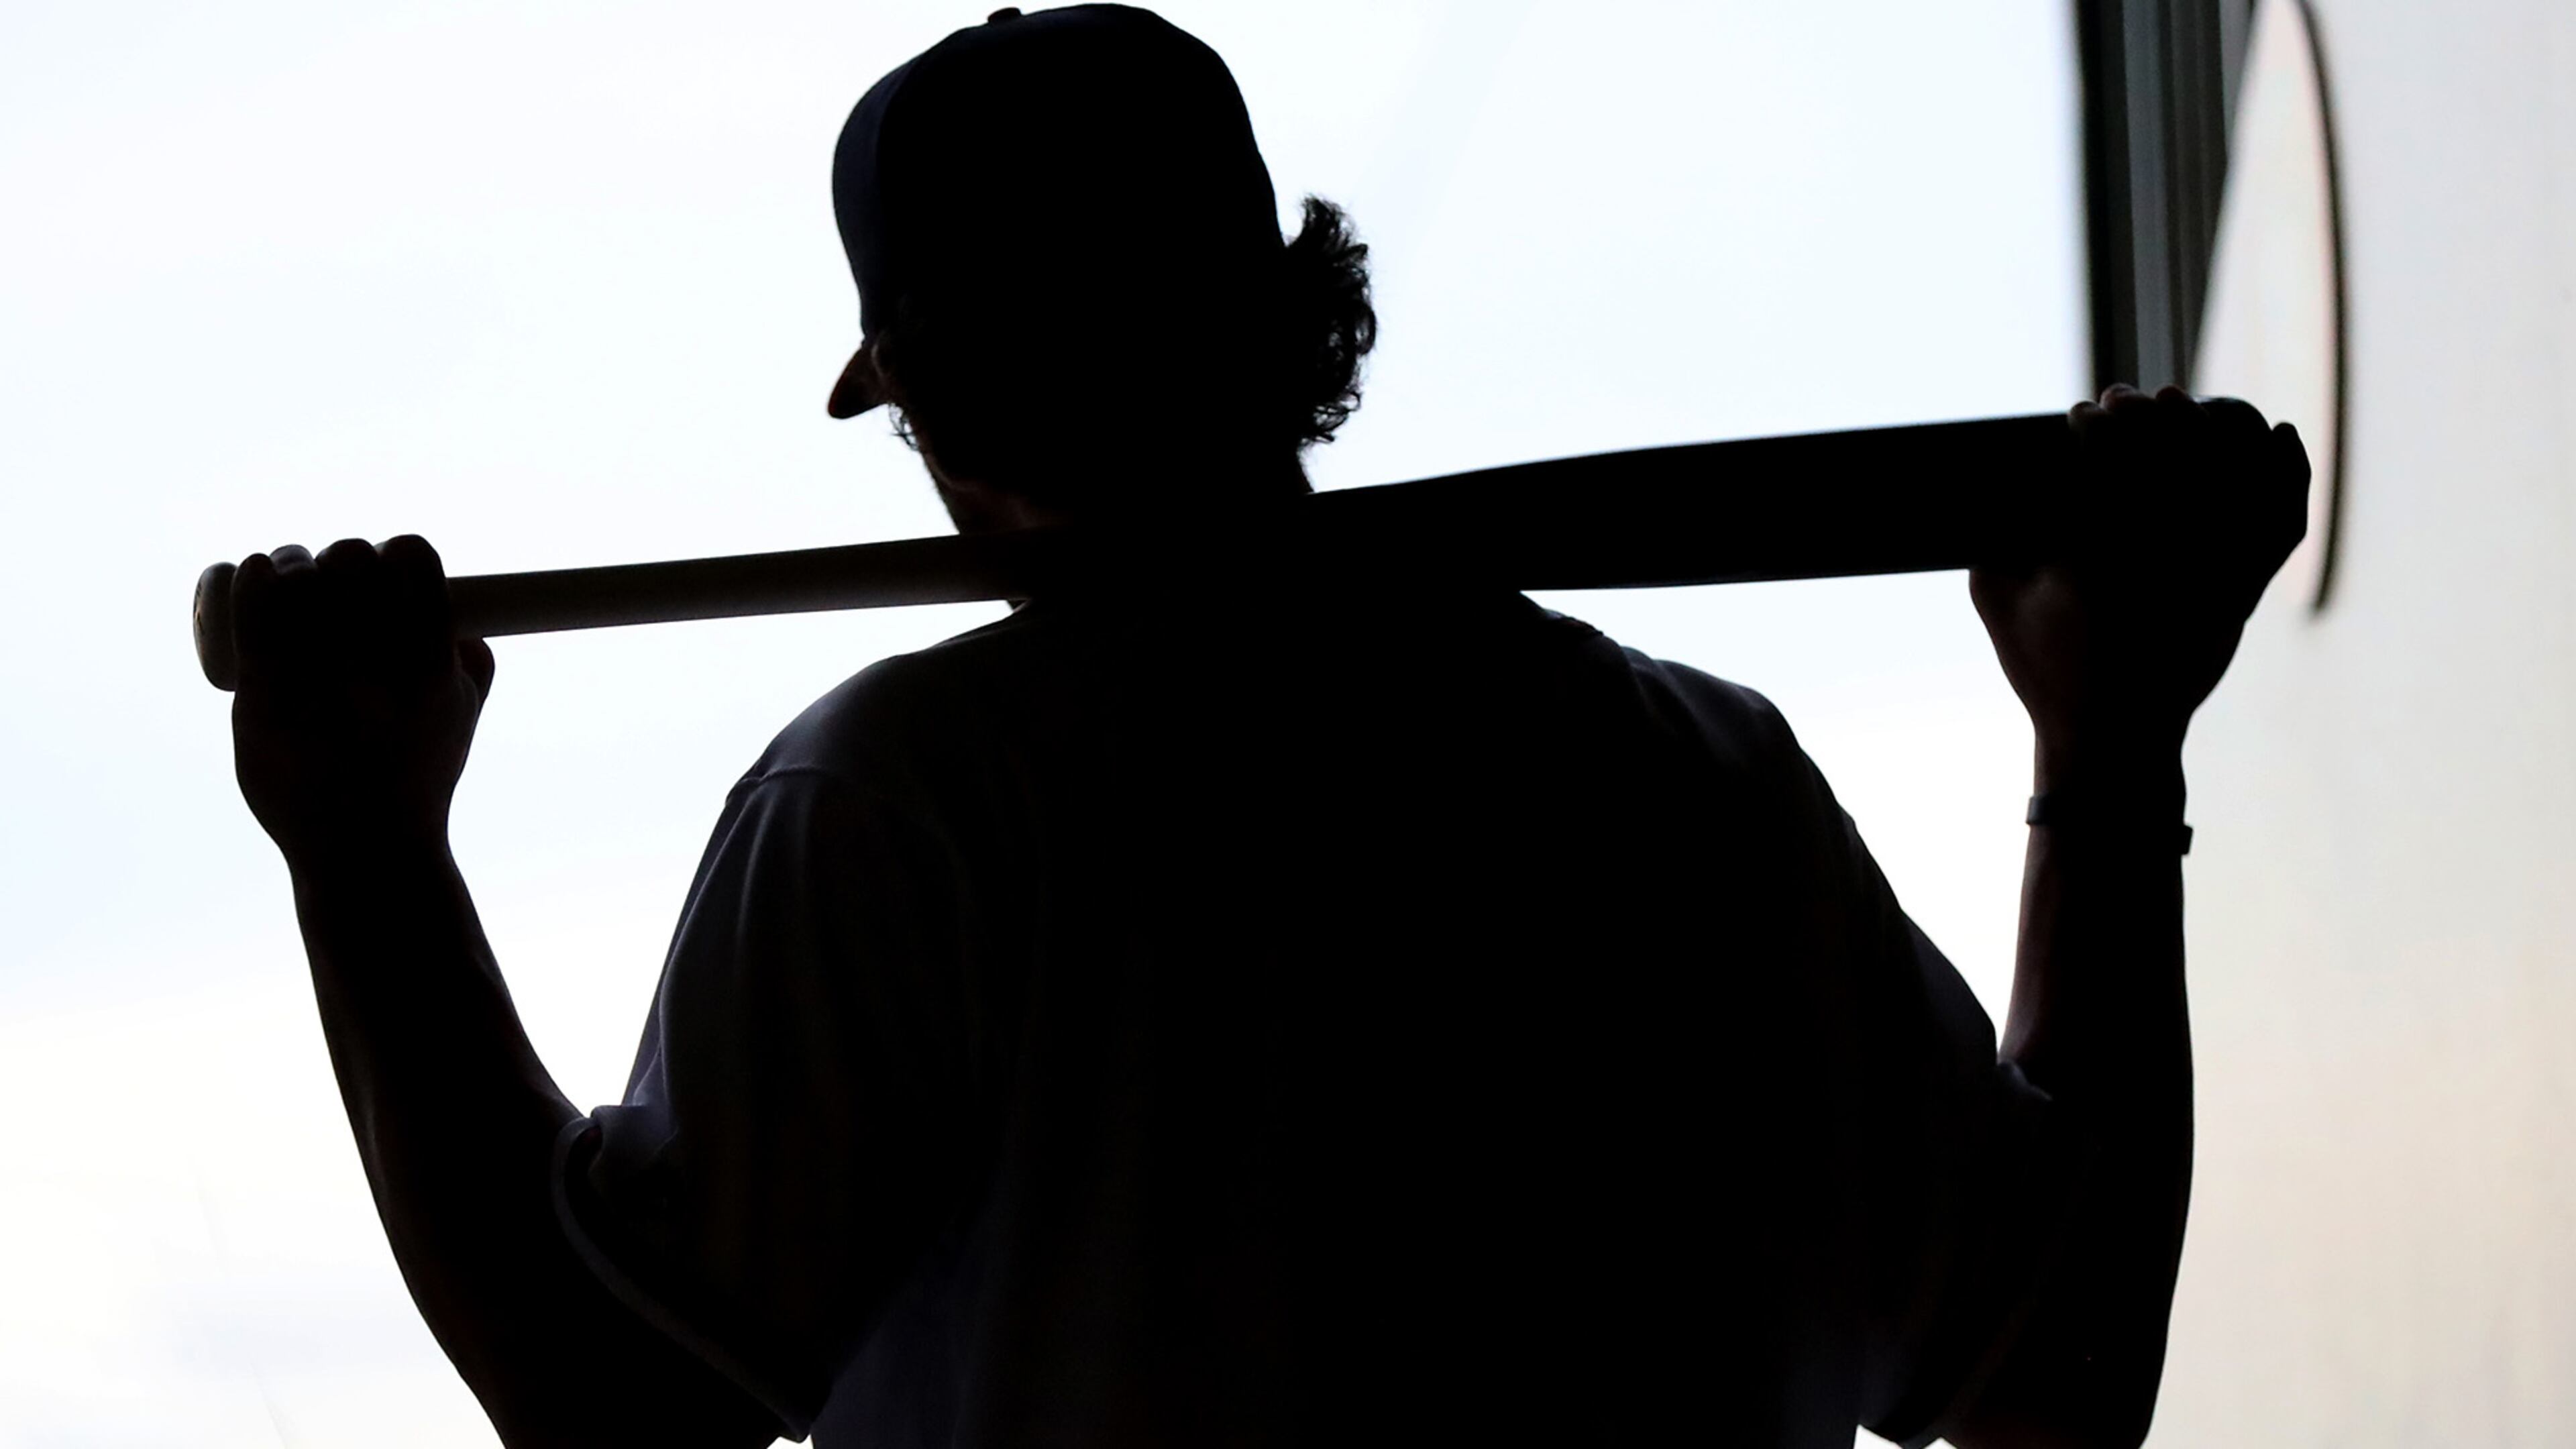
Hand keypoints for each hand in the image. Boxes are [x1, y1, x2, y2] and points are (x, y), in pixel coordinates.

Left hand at [230, 535, 494, 870]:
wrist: (363, 852)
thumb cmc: (414, 782)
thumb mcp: (461, 719)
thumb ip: (470, 663)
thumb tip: (463, 617)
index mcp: (432, 668)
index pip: (412, 559)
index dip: (396, 551)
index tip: (385, 570)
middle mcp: (380, 670)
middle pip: (350, 560)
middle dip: (338, 558)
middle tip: (327, 580)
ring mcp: (319, 685)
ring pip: (297, 578)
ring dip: (290, 564)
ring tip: (288, 581)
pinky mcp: (266, 700)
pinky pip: (252, 613)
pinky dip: (248, 580)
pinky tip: (250, 574)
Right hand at [1970, 386, 2309, 773]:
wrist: (2114, 741)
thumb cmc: (2048, 672)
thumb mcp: (1996, 599)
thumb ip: (1995, 533)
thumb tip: (2004, 476)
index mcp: (2100, 558)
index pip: (2112, 459)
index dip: (2099, 423)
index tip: (2082, 414)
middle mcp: (2167, 560)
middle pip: (2178, 452)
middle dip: (2151, 411)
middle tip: (2127, 400)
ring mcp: (2216, 577)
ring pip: (2237, 475)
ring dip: (2215, 424)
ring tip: (2187, 406)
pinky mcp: (2246, 593)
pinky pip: (2282, 519)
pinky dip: (2286, 470)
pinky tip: (2275, 432)